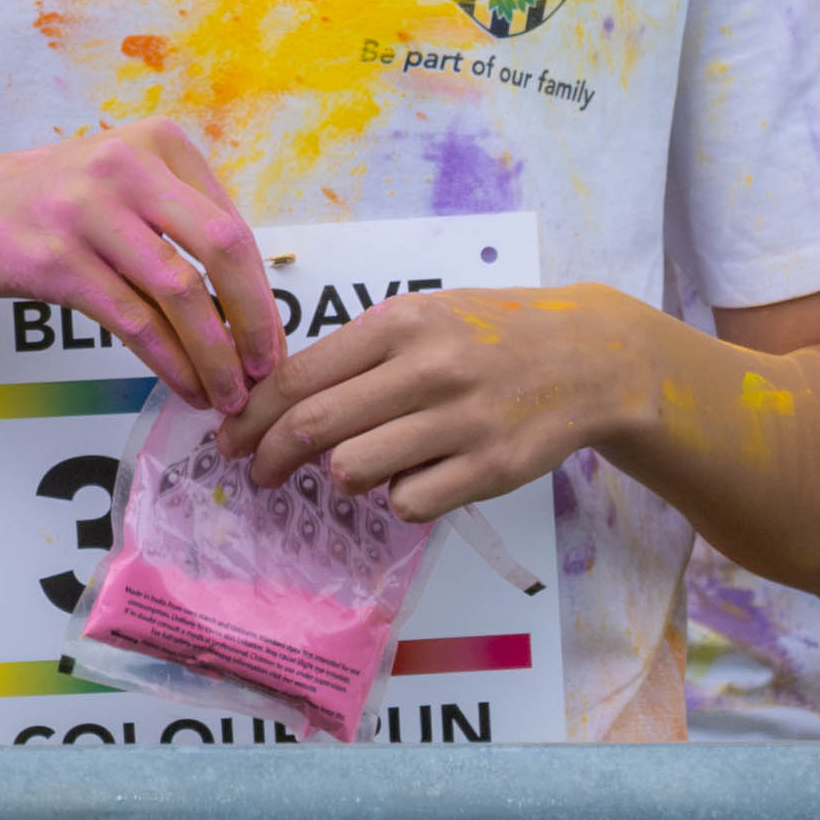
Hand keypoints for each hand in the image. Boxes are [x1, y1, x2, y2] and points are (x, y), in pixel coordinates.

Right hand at [0, 123, 276, 408]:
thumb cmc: (47, 204)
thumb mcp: (118, 184)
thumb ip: (178, 221)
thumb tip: (249, 299)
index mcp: (156, 143)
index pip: (233, 224)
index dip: (262, 292)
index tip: (271, 343)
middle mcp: (125, 165)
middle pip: (221, 248)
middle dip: (253, 321)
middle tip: (262, 374)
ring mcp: (86, 209)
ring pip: (178, 291)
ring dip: (212, 354)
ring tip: (224, 395)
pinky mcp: (52, 257)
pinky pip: (130, 319)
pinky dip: (166, 361)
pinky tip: (182, 385)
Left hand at [222, 285, 660, 522]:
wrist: (589, 356)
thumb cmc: (491, 334)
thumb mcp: (424, 316)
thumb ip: (359, 352)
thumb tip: (277, 399)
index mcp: (399, 324)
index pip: (297, 377)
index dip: (251, 417)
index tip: (230, 439)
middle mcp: (427, 367)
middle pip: (313, 427)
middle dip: (270, 458)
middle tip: (259, 474)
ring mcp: (460, 420)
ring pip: (353, 470)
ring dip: (341, 477)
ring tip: (356, 468)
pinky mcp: (491, 467)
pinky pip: (409, 503)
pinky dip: (400, 499)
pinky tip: (417, 478)